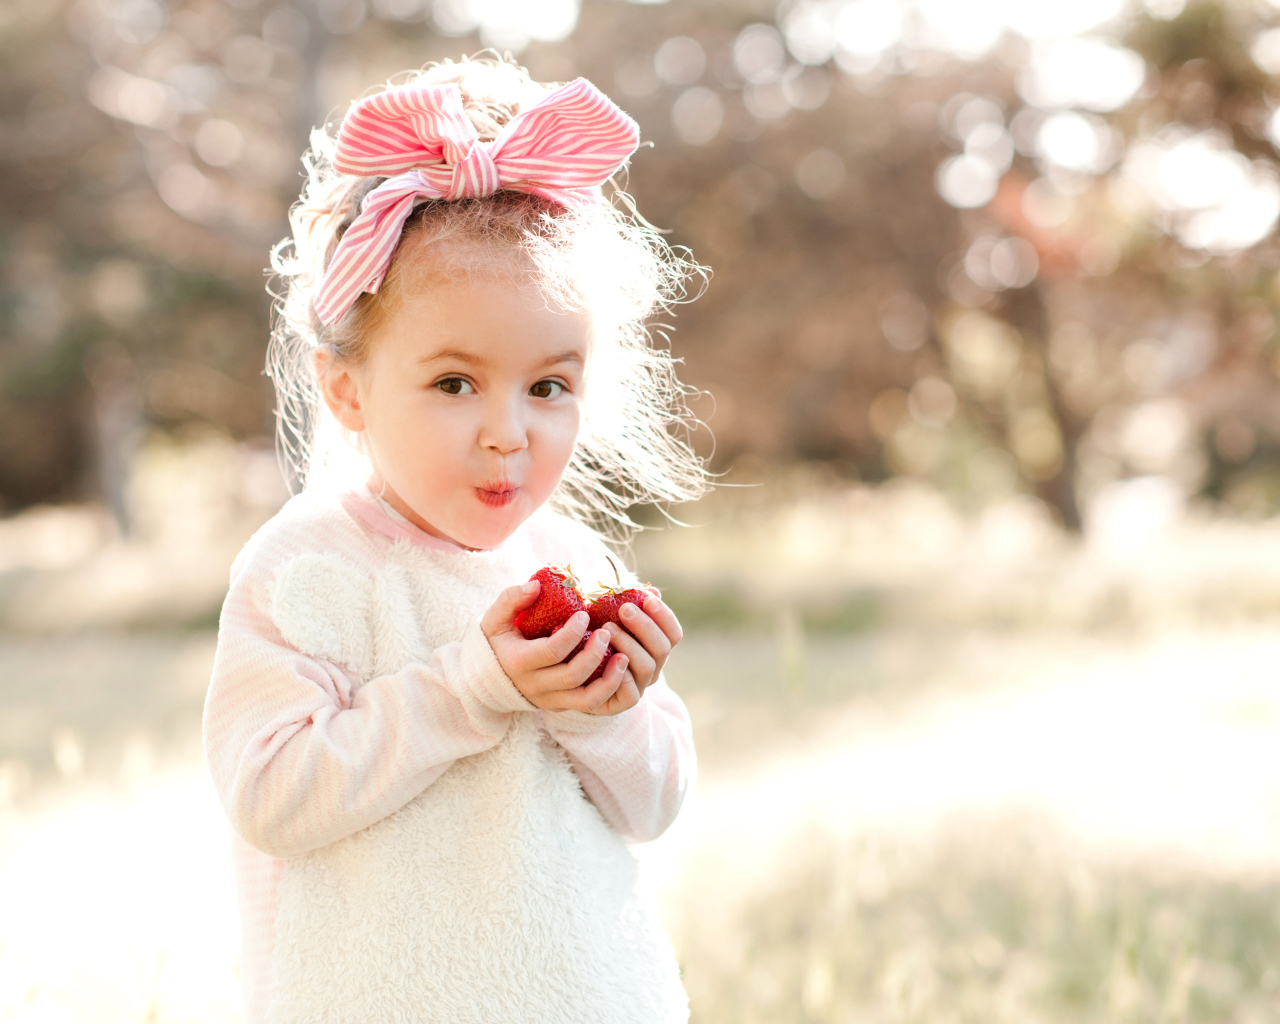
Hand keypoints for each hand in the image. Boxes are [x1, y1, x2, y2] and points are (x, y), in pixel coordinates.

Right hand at [481, 581, 637, 715]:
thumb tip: (536, 585)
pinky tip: (620, 670)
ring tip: (623, 656)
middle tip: (607, 632)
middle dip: (595, 653)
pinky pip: (589, 705)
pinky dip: (608, 690)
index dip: (573, 633)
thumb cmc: (495, 642)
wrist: (486, 680)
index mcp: (519, 662)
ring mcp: (549, 701)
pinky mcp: (561, 707)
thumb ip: (511, 599)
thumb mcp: (494, 619)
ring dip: (609, 679)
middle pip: (572, 676)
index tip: (584, 614)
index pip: (552, 651)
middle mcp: (535, 686)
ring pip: (586, 699)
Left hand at [598, 590, 682, 698]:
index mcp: (654, 647)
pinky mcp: (621, 703)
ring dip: (629, 645)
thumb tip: (650, 589)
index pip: (673, 633)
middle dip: (645, 626)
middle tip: (624, 609)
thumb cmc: (592, 639)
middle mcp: (652, 667)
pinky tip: (608, 659)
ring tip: (607, 629)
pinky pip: (631, 695)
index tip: (647, 598)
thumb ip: (627, 605)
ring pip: (646, 667)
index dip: (664, 616)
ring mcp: (639, 686)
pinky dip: (621, 677)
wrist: (570, 676)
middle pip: (662, 648)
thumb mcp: (608, 618)